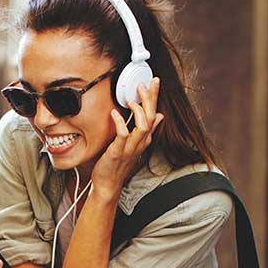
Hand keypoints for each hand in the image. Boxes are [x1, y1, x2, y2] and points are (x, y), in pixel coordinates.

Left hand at [91, 77, 164, 198]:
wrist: (108, 185)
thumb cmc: (117, 165)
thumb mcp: (134, 144)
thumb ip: (146, 130)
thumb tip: (158, 116)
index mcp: (143, 139)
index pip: (153, 115)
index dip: (154, 98)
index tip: (154, 82)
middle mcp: (140, 143)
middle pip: (151, 118)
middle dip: (150, 99)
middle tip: (146, 84)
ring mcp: (130, 148)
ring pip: (143, 127)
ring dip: (139, 111)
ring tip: (132, 99)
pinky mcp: (118, 152)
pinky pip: (123, 135)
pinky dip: (120, 123)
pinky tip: (115, 113)